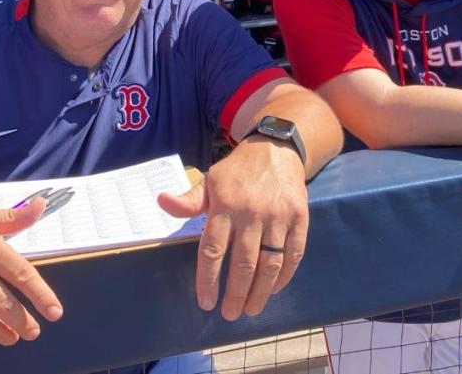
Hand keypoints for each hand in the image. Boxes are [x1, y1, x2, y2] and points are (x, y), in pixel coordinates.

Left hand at [158, 138, 308, 320]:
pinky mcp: (299, 217)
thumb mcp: (210, 180)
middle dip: (235, 294)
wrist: (276, 148)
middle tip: (230, 314)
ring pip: (269, 263)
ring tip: (251, 309)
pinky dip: (284, 276)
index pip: (213, 250)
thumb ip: (189, 200)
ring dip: (260, 291)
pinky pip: (293, 254)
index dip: (208, 279)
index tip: (206, 302)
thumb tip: (162, 201)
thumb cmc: (238, 171)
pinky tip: (274, 289)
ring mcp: (278, 216)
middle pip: (243, 263)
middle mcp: (251, 213)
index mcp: (224, 205)